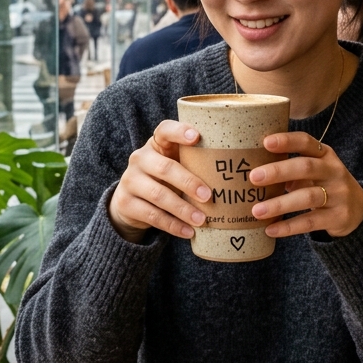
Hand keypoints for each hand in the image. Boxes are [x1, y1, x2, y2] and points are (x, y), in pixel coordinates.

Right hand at [108, 120, 211, 243]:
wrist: (130, 199)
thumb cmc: (165, 177)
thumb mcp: (175, 163)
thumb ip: (194, 160)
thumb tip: (236, 169)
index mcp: (156, 143)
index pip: (164, 130)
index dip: (180, 131)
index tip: (197, 137)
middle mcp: (140, 158)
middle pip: (165, 168)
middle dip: (189, 182)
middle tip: (209, 196)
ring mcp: (130, 180)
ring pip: (159, 195)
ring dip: (183, 209)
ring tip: (202, 220)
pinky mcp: (126, 203)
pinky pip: (152, 216)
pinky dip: (173, 225)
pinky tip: (189, 232)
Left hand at [249, 132, 362, 238]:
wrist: (358, 210)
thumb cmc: (324, 184)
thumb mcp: (314, 170)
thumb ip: (290, 166)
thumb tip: (250, 168)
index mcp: (325, 154)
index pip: (306, 142)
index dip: (287, 141)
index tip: (266, 142)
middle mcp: (333, 171)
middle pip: (306, 167)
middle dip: (278, 171)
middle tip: (253, 178)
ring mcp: (338, 194)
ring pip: (307, 197)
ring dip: (280, 204)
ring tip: (256, 211)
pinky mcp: (338, 217)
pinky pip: (310, 222)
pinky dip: (289, 226)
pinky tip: (270, 229)